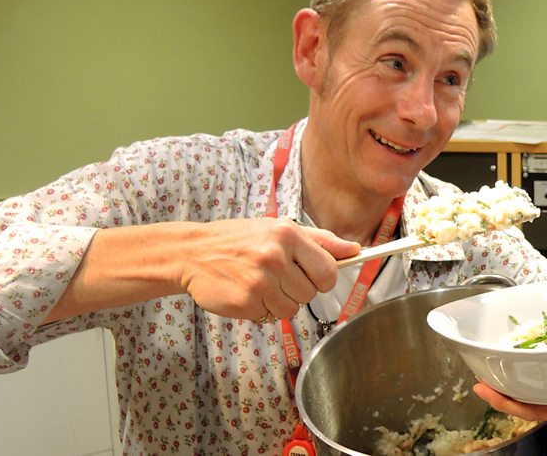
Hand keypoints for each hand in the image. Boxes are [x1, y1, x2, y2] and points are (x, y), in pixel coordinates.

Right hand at [178, 217, 360, 320]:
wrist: (192, 253)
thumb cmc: (239, 240)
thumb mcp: (279, 229)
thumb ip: (320, 241)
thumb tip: (355, 250)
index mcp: (288, 234)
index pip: (328, 270)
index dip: (323, 279)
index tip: (314, 278)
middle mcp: (275, 256)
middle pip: (311, 293)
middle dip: (298, 290)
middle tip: (276, 277)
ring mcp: (260, 280)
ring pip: (292, 309)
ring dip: (279, 302)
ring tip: (260, 284)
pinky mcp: (246, 301)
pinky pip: (269, 317)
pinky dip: (260, 310)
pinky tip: (246, 292)